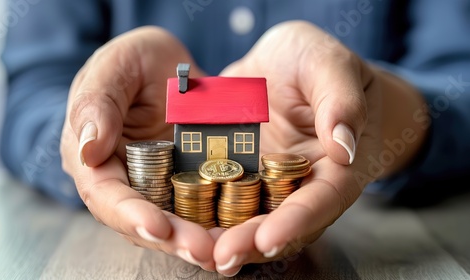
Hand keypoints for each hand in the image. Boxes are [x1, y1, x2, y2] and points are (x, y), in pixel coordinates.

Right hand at [60, 27, 219, 270]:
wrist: (168, 67)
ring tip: (224, 252)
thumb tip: (88, 147)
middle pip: (142, 220)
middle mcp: (124, 181)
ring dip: (197, 241)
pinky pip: (200, 209)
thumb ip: (97, 101)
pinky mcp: (187, 186)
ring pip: (173, 223)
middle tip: (205, 251)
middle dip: (172, 238)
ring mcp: (158, 187)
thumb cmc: (134, 62)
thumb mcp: (115, 66)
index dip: (130, 214)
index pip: (106, 195)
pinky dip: (216, 223)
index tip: (159, 228)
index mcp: (95, 157)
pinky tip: (239, 233)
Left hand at [213, 21, 427, 275]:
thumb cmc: (318, 62)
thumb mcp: (330, 65)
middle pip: (281, 221)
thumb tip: (343, 146)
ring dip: (225, 238)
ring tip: (198, 251)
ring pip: (249, 217)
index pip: (322, 200)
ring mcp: (266, 181)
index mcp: (335, 165)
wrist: (285, 62)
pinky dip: (205, 212)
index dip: (297, 222)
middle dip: (252, 242)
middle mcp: (301, 183)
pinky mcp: (238, 172)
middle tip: (221, 256)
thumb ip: (340, 101)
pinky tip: (180, 223)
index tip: (269, 238)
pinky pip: (221, 196)